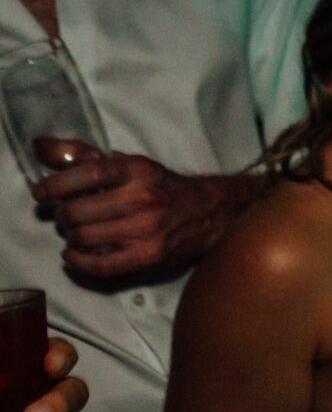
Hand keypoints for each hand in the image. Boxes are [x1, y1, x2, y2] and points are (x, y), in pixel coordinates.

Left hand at [32, 144, 254, 279]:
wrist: (211, 211)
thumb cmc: (163, 187)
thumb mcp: (132, 164)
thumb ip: (86, 156)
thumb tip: (41, 146)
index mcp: (138, 170)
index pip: (88, 173)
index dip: (56, 184)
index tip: (42, 192)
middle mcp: (143, 198)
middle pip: (78, 211)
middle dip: (62, 216)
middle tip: (65, 216)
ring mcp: (147, 229)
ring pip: (84, 238)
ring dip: (70, 237)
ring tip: (76, 233)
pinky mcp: (149, 256)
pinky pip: (100, 265)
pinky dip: (78, 261)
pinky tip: (75, 254)